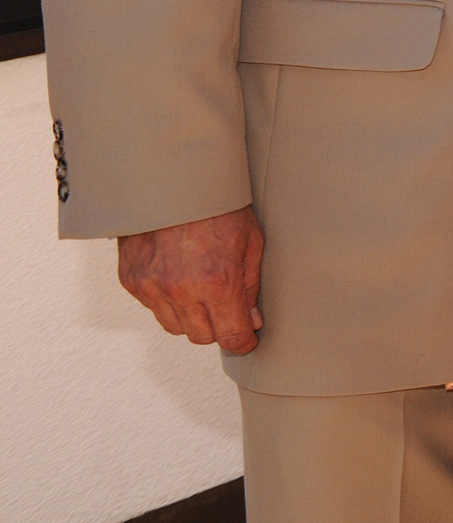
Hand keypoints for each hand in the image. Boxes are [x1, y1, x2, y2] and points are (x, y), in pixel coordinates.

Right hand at [118, 206, 264, 353]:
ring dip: (191, 316)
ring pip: (175, 326)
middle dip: (218, 327)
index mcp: (217, 282)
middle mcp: (181, 290)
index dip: (243, 341)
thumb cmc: (218, 207)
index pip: (231, 335)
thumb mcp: (251, 242)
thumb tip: (252, 321)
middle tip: (227, 307)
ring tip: (202, 287)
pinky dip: (167, 301)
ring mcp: (152, 288)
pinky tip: (179, 275)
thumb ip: (250, 287)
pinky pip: (153, 308)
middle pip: (202, 336)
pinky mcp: (131, 281)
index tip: (248, 338)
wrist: (172, 181)